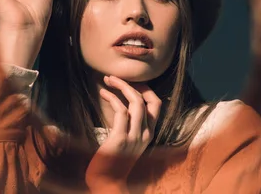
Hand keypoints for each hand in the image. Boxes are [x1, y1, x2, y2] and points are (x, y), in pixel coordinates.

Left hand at [85, 76, 161, 190]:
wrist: (108, 184)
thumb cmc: (114, 162)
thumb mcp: (128, 142)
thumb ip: (130, 127)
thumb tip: (123, 107)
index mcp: (149, 133)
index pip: (157, 104)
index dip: (146, 89)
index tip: (132, 81)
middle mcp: (145, 134)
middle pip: (147, 100)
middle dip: (133, 84)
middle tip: (116, 77)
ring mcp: (134, 137)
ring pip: (135, 102)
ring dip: (121, 86)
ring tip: (108, 80)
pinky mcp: (120, 139)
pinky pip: (121, 111)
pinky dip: (112, 98)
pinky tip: (103, 93)